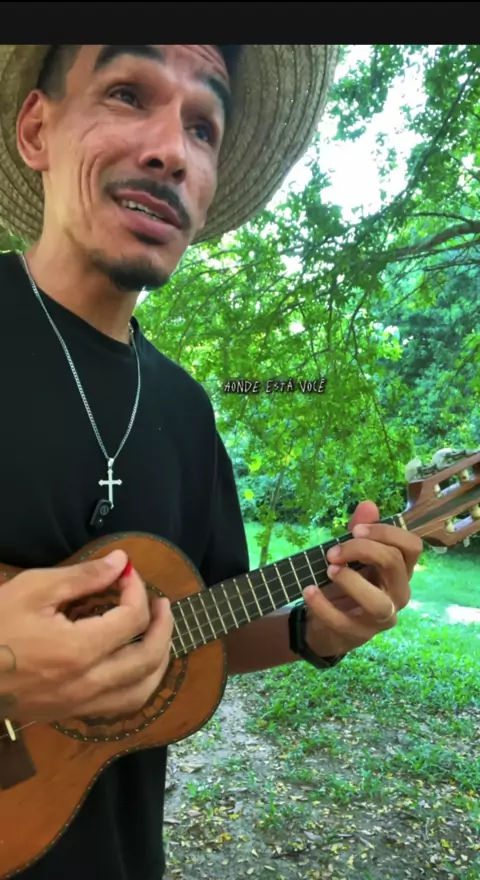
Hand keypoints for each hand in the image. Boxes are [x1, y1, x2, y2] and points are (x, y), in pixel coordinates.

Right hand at [0, 550, 172, 724]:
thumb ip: (82, 576)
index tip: (127, 572)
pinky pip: (120, 706)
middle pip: (148, 658)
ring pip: (141, 691)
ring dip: (159, 661)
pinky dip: (139, 684)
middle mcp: (87, 684)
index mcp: (79, 651)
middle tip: (161, 603)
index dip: (137, 590)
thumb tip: (121, 562)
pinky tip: (134, 665)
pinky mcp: (70, 714)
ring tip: (158, 635)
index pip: (132, 619)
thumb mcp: (32, 590)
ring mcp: (80, 704)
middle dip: (163, 625)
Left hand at [303, 501, 422, 655]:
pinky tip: (308, 590)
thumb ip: (360, 530)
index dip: (386, 532)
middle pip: (394, 563)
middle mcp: (399, 592)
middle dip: (361, 549)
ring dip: (351, 581)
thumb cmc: (346, 582)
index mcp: (400, 569)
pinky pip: (343, 621)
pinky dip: (323, 605)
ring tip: (329, 570)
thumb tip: (368, 505)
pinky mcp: (360, 633)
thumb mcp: (351, 554)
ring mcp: (382, 617)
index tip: (356, 529)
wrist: (327, 624)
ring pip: (378, 601)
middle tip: (333, 552)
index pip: (412, 546)